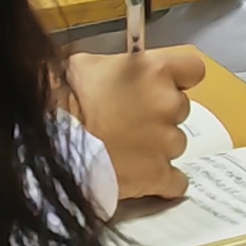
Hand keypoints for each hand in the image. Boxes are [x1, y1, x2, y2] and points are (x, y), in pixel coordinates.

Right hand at [59, 44, 208, 199]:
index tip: (165, 86)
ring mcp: (166, 141)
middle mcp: (168, 103)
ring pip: (175, 143)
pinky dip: (163, 180)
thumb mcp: (86, 66)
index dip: (179, 79)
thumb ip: (117, 65)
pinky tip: (143, 175)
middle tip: (130, 121)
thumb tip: (118, 68)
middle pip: (180, 109)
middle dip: (160, 115)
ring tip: (125, 148)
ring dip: (157, 146)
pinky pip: (175, 180)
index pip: (193, 69)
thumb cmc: (66, 100)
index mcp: (156, 71)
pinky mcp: (158, 174)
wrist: (52, 143)